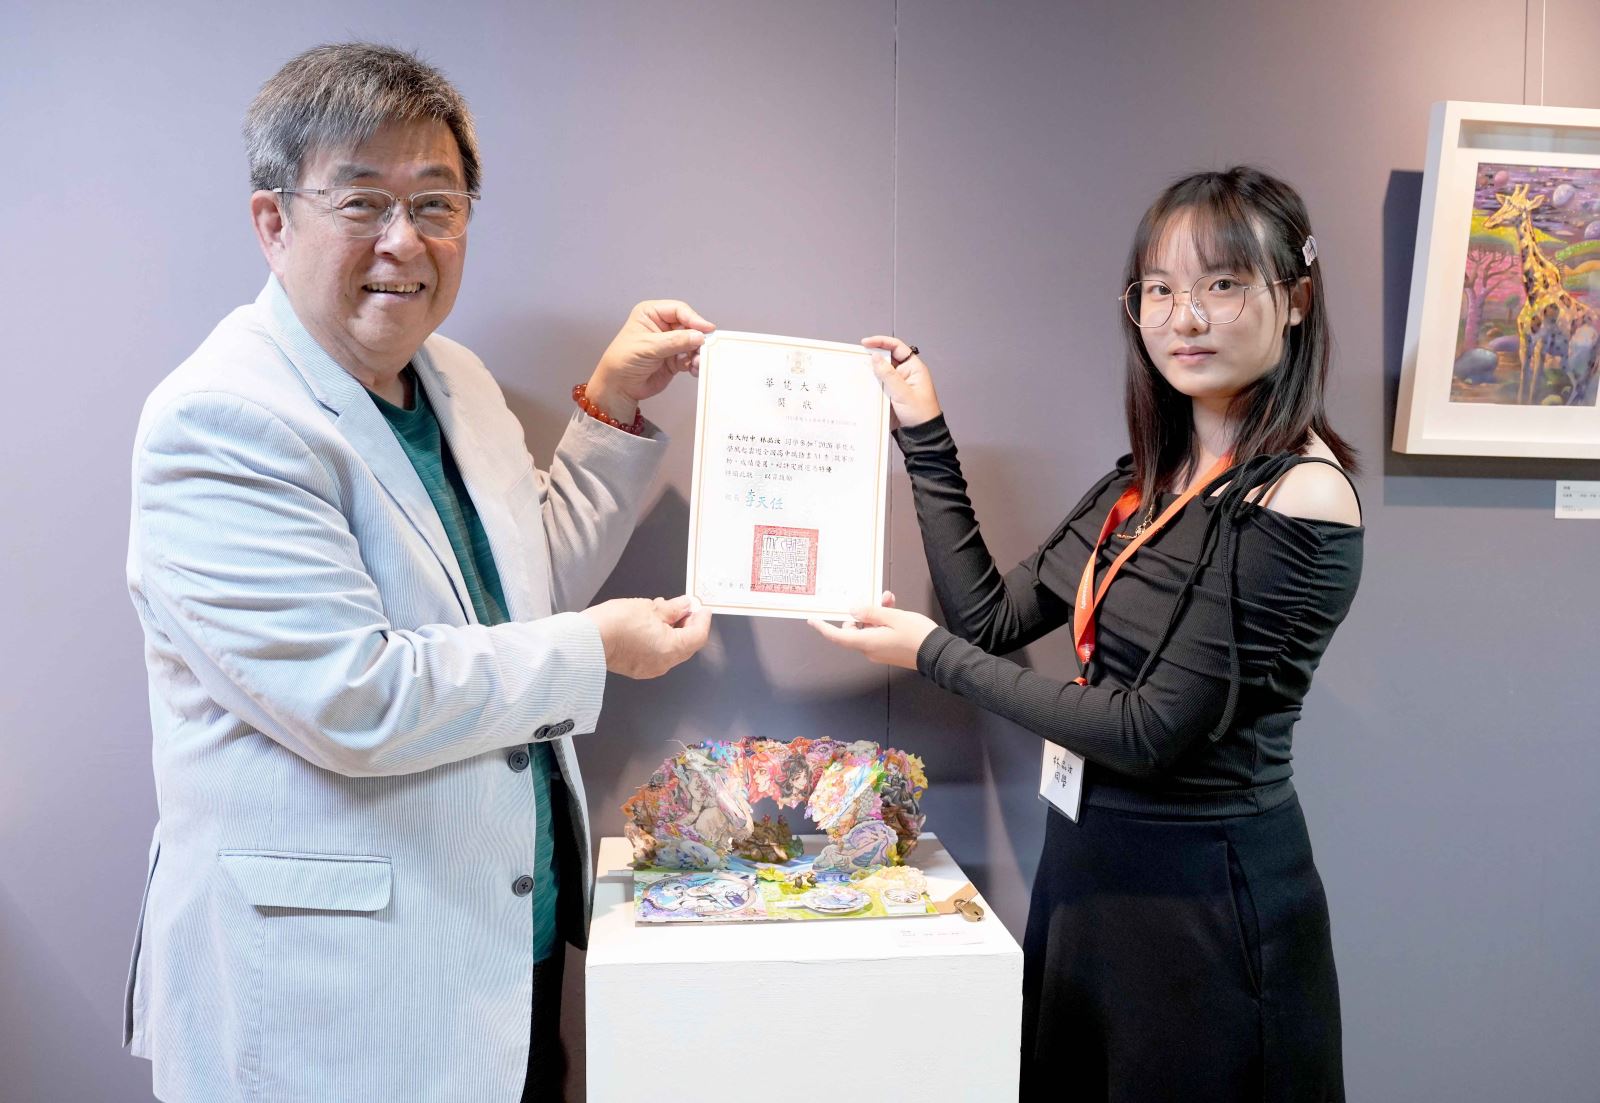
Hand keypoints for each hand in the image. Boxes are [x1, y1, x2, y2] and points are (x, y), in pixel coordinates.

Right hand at [582, 595, 712, 678]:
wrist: (588, 638)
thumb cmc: (616, 623)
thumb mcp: (650, 608)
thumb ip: (673, 608)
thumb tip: (684, 605)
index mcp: (672, 649)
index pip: (698, 636)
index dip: (702, 620)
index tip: (700, 608)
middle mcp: (663, 663)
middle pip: (686, 645)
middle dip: (687, 625)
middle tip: (684, 607)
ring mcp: (650, 668)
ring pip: (671, 649)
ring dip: (672, 632)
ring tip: (663, 612)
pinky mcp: (637, 668)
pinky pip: (657, 654)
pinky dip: (660, 640)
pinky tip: (651, 625)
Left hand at [585, 300, 716, 422]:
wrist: (619, 387)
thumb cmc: (624, 360)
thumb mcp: (648, 346)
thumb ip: (675, 341)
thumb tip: (699, 336)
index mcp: (651, 313)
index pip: (679, 310)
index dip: (694, 318)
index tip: (706, 329)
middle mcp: (663, 326)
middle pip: (689, 326)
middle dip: (698, 338)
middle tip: (705, 348)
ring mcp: (670, 343)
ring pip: (693, 343)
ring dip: (698, 353)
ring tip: (697, 363)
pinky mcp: (675, 359)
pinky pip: (691, 358)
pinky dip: (695, 363)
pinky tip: (694, 369)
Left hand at [807, 591, 935, 670]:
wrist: (937, 654)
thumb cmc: (916, 635)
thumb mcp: (893, 617)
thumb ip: (871, 612)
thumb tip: (853, 610)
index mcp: (867, 642)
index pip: (838, 636)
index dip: (823, 628)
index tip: (813, 620)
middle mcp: (869, 650)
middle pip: (854, 629)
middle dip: (862, 612)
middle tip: (877, 598)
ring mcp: (879, 652)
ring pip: (868, 629)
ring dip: (875, 614)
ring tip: (889, 600)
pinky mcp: (888, 651)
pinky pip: (878, 634)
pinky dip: (882, 622)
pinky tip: (894, 610)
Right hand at [861, 336, 940, 427]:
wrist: (921, 436)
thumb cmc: (920, 414)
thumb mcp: (903, 393)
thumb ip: (888, 375)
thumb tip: (875, 357)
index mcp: (914, 368)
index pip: (897, 347)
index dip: (881, 342)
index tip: (866, 343)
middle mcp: (906, 373)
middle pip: (888, 358)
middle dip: (874, 356)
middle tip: (858, 356)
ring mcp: (898, 384)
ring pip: (882, 371)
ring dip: (871, 370)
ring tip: (857, 369)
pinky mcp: (892, 394)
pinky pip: (880, 384)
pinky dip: (871, 382)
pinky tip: (862, 383)